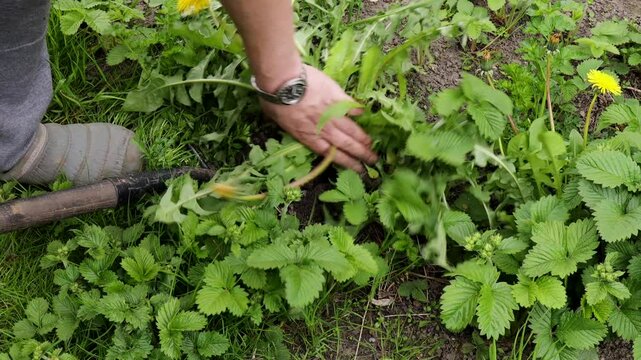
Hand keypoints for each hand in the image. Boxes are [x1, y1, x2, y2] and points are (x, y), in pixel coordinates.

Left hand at [259, 65, 377, 171]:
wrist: (283, 82)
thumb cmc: (274, 101)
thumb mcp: (277, 121)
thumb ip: (289, 126)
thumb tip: (288, 124)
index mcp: (308, 137)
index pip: (331, 155)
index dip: (347, 163)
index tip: (358, 169)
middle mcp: (324, 129)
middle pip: (346, 145)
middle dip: (361, 155)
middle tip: (373, 161)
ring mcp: (332, 113)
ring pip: (352, 130)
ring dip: (363, 138)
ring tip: (372, 145)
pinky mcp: (337, 97)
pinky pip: (351, 106)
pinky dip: (358, 111)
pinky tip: (364, 114)